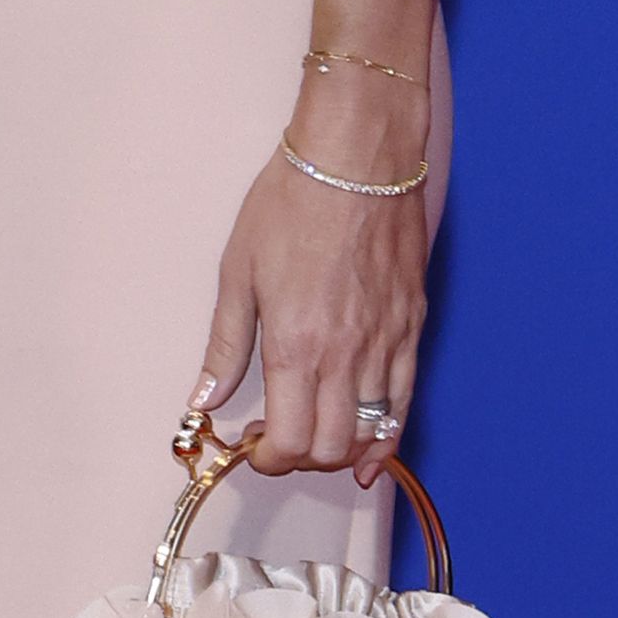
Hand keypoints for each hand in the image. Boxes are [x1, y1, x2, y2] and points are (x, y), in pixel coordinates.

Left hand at [188, 113, 425, 487]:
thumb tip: (204, 398)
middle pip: (329, 448)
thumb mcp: (238, 272)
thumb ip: (226, 346)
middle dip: (298, 460)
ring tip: (313, 433)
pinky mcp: (413, 327)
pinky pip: (405, 403)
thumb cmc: (293, 203)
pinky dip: (387, 437)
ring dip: (338, 449)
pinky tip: (370, 449)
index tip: (252, 446)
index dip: (266, 460)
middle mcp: (346, 355)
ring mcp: (386, 344)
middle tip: (276, 439)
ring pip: (369, 433)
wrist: (357, 158)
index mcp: (297, 345)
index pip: (288, 442)